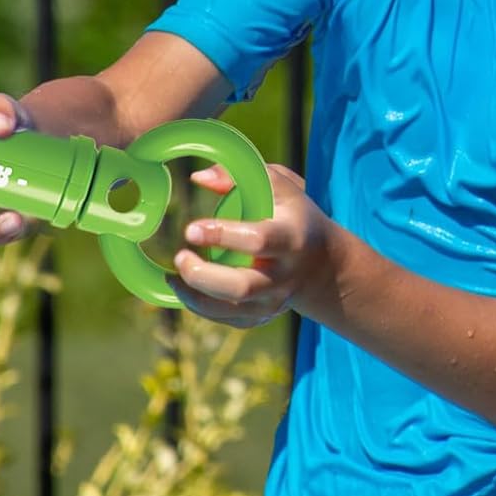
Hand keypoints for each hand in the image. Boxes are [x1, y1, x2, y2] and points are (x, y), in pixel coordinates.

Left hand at [164, 163, 331, 327]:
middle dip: (203, 276)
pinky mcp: (261, 315)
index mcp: (290, 237)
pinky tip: (185, 288)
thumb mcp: (279, 185)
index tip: (191, 229)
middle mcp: (284, 275)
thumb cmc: (293, 215)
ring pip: (232, 310)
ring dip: (195, 296)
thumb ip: (240, 175)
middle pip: (241, 287)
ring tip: (173, 277)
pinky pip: (227, 320)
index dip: (222, 235)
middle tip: (180, 257)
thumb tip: (199, 177)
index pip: (258, 241)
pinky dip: (201, 308)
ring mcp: (273, 300)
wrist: (322, 264)